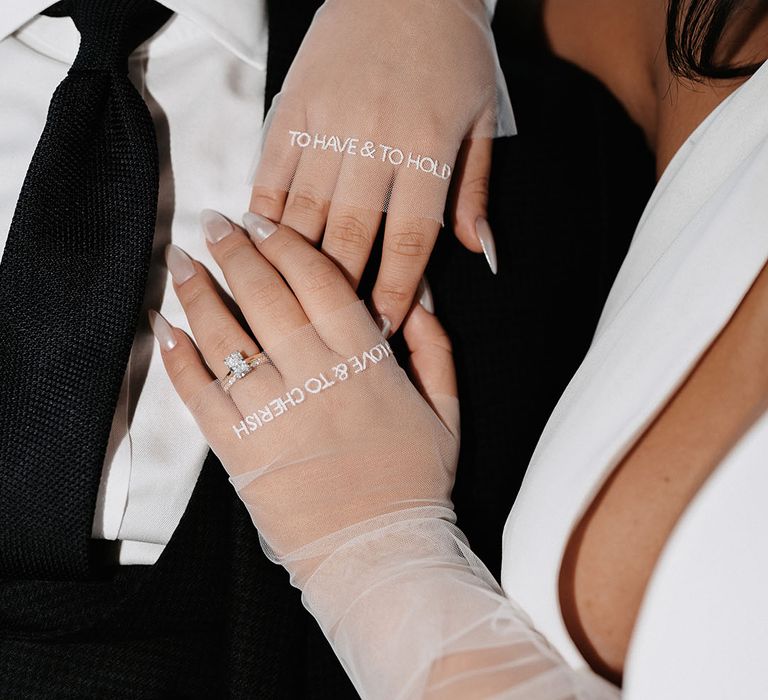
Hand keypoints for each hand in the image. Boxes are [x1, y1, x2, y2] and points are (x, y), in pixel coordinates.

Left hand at [153, 211, 458, 567]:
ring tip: (180, 259)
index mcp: (365, 361)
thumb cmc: (414, 483)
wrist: (379, 553)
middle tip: (215, 221)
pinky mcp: (240, 449)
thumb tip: (421, 296)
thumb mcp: (445, 411)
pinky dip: (178, 360)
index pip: (320, 281)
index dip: (287, 243)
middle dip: (236, 250)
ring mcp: (272, 412)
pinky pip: (200, 395)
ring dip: (197, 292)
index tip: (264, 220)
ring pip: (225, 336)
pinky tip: (163, 329)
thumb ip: (434, 349)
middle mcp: (314, 376)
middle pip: (266, 295)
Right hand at [249, 0, 513, 333]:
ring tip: (289, 302)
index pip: (409, 240)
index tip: (380, 329)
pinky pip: (271, 172)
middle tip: (333, 330)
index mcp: (427, 147)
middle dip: (342, 291)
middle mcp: (374, 141)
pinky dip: (263, 212)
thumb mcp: (480, 118)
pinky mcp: (293, 107)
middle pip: (352, 236)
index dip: (394, 291)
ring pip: (305, 212)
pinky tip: (259, 243)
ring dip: (296, 264)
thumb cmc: (452, 50)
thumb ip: (474, 188)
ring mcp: (328, 124)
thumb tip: (481, 252)